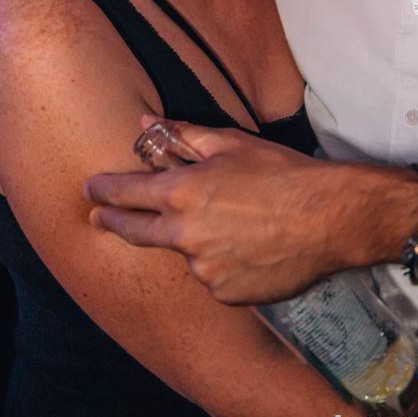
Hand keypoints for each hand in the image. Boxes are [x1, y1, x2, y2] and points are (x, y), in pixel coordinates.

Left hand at [84, 117, 356, 304]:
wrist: (329, 218)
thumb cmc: (282, 173)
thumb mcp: (231, 144)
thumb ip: (182, 136)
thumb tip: (147, 122)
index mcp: (184, 193)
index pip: (128, 193)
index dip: (105, 190)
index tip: (89, 190)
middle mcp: (186, 236)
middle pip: (138, 231)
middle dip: (114, 221)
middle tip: (97, 217)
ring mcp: (205, 270)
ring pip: (185, 253)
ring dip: (193, 240)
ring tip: (234, 223)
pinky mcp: (226, 294)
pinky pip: (213, 277)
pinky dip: (221, 263)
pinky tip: (249, 247)